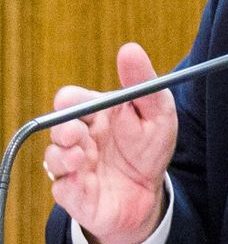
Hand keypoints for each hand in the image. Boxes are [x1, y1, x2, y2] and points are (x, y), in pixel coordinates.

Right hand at [42, 43, 177, 243]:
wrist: (151, 195)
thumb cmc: (150, 149)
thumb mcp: (158, 113)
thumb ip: (144, 83)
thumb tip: (130, 49)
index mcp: (96, 114)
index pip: (71, 100)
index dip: (69, 100)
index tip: (70, 101)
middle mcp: (80, 138)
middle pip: (57, 127)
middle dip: (63, 128)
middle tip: (76, 132)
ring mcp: (72, 166)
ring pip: (54, 157)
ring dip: (64, 156)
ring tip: (82, 158)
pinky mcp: (72, 193)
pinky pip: (62, 188)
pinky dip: (71, 184)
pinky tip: (86, 182)